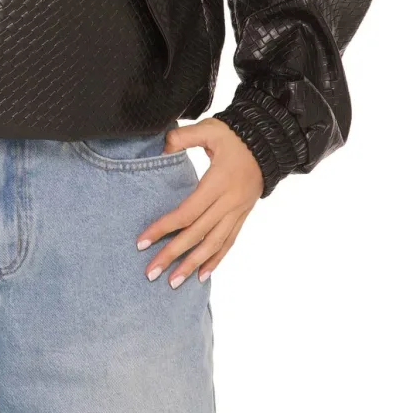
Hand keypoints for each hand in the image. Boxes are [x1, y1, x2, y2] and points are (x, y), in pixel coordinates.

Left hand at [134, 118, 263, 285]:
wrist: (269, 144)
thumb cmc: (235, 136)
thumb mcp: (209, 129)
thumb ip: (184, 137)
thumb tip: (161, 146)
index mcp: (218, 182)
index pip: (186, 212)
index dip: (163, 228)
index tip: (142, 242)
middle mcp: (229, 202)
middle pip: (197, 234)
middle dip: (172, 255)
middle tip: (151, 272)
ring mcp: (237, 212)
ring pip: (214, 244)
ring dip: (193, 265)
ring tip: (173, 282)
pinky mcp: (242, 216)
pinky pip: (228, 242)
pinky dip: (215, 260)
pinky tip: (202, 275)